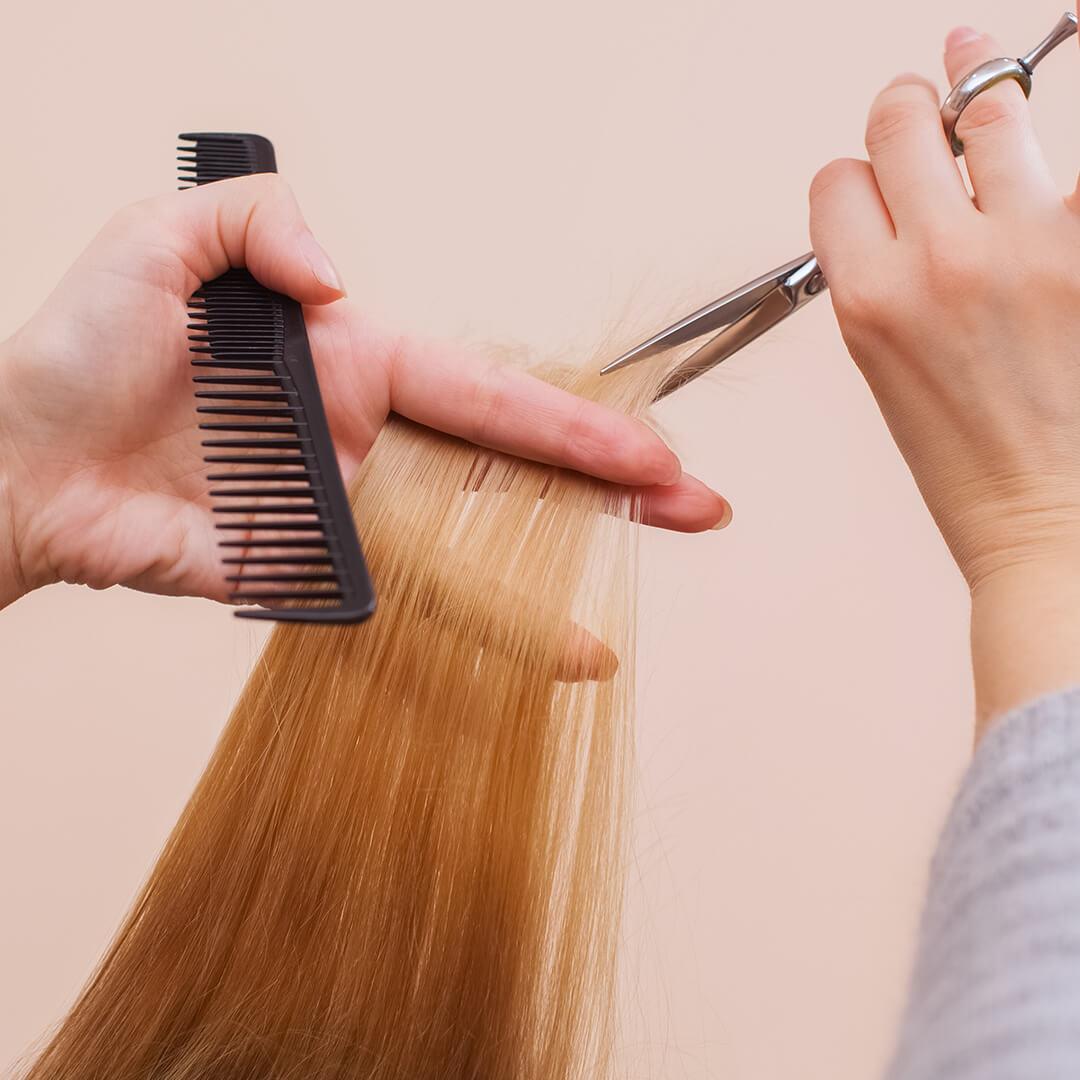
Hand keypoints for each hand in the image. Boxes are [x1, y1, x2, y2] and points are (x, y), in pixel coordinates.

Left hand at [0, 175, 728, 613]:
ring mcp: (342, 517)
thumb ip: (260, 221)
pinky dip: (467, 639)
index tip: (649, 447)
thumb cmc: (73, 358)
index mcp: (352, 362)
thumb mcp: (164, 243)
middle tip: (696, 507)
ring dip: (548, 586)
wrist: (12, 468)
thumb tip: (347, 281)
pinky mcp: (306, 580)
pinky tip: (531, 658)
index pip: (487, 394)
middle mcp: (363, 441)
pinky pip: (398, 612)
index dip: (572, 420)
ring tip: (620, 614)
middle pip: (508, 472)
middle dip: (607, 490)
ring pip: (466, 551)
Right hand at [809, 22, 1079, 729]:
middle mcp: (941, 259)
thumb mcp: (886, 369)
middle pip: (901, 118)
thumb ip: (880, 280)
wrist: (1051, 516)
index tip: (871, 181)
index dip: (852, 177)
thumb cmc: (972, 463)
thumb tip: (899, 211)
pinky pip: (1070, 168)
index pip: (836, 181)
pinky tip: (1046, 193)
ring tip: (993, 115)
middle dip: (907, 109)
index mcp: (870, 299)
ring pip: (992, 111)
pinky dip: (1055, 177)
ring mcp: (1029, 243)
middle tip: (925, 110)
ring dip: (986, 110)